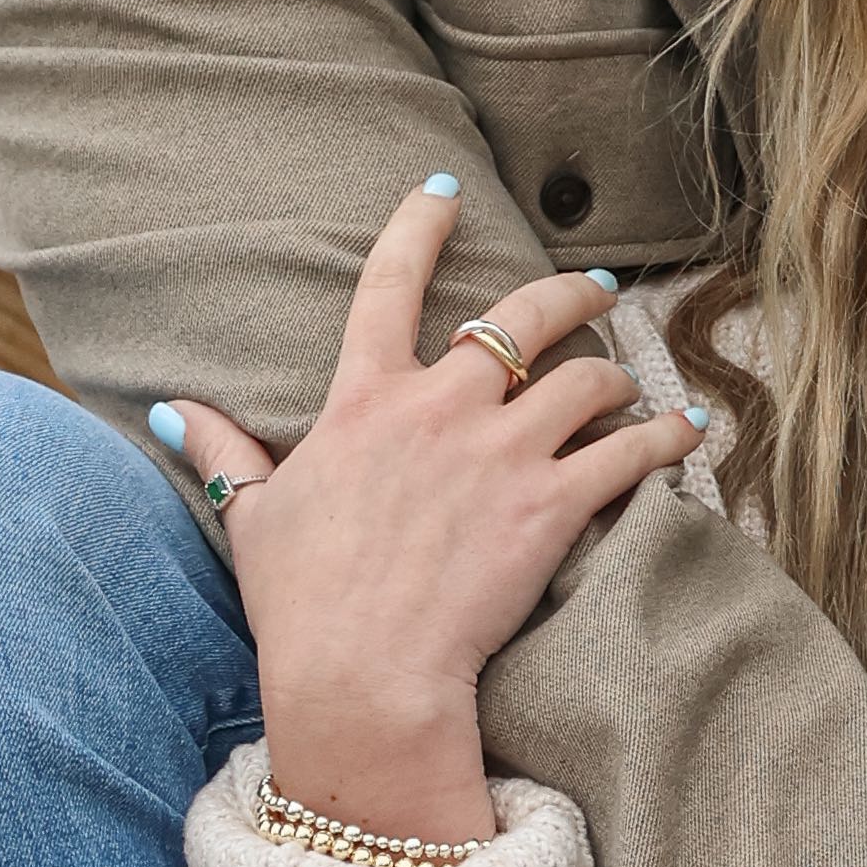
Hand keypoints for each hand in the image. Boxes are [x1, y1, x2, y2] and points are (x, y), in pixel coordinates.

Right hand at [162, 183, 698, 840]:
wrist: (363, 675)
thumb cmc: (302, 605)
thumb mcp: (253, 518)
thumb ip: (224, 452)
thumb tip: (178, 410)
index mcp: (364, 402)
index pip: (388, 286)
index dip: (417, 228)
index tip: (443, 192)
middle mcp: (439, 407)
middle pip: (521, 317)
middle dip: (567, 292)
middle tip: (593, 287)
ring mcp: (502, 451)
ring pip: (586, 378)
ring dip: (616, 373)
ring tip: (634, 382)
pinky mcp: (552, 503)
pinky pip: (630, 449)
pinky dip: (666, 436)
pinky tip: (689, 430)